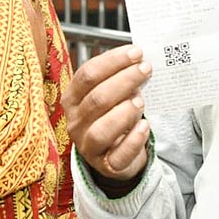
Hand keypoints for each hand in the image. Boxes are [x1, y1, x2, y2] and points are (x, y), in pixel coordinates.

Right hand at [61, 45, 151, 180]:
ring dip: (124, 112)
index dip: (112, 62)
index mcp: (73, 99)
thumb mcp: (109, 95)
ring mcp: (88, 146)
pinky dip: (133, 140)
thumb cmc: (112, 117)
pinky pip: (118, 155)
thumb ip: (118, 78)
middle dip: (124, 81)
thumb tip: (138, 60)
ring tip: (141, 101)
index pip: (87, 75)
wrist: (114, 155)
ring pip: (101, 130)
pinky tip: (144, 126)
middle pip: (96, 99)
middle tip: (145, 69)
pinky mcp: (106, 165)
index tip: (135, 52)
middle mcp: (76, 122)